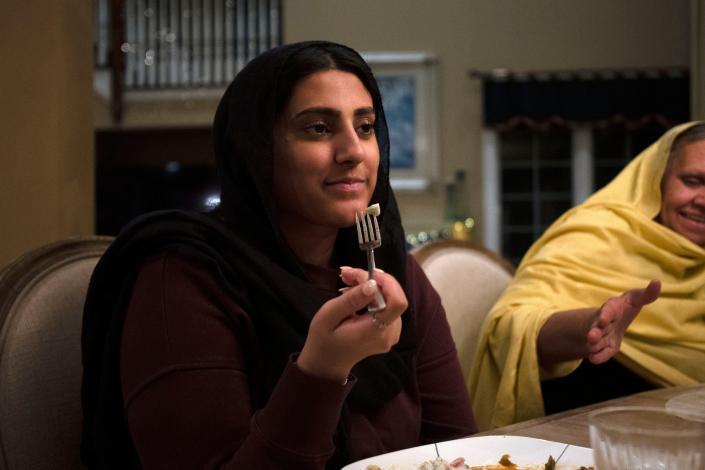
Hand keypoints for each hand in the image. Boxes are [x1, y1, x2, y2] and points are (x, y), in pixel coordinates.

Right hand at [296, 267, 407, 382]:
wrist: (327, 362)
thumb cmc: (323, 339)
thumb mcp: (329, 316)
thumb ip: (351, 300)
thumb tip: (372, 284)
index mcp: (373, 332)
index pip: (397, 303)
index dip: (387, 283)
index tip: (367, 274)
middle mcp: (388, 334)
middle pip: (393, 297)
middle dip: (373, 280)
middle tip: (348, 274)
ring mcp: (391, 334)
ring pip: (390, 299)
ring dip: (371, 286)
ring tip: (348, 282)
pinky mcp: (390, 331)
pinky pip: (387, 306)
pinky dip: (373, 295)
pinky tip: (355, 293)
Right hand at [586, 280, 660, 363]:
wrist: (610, 322)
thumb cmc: (625, 308)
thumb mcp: (635, 299)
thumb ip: (647, 294)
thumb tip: (657, 282)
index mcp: (612, 309)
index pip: (609, 310)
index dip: (606, 315)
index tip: (604, 320)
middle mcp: (602, 322)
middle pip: (597, 327)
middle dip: (594, 332)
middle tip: (591, 337)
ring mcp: (602, 335)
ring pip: (596, 340)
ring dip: (593, 344)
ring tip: (591, 347)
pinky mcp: (605, 347)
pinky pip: (600, 353)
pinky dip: (598, 356)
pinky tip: (594, 359)